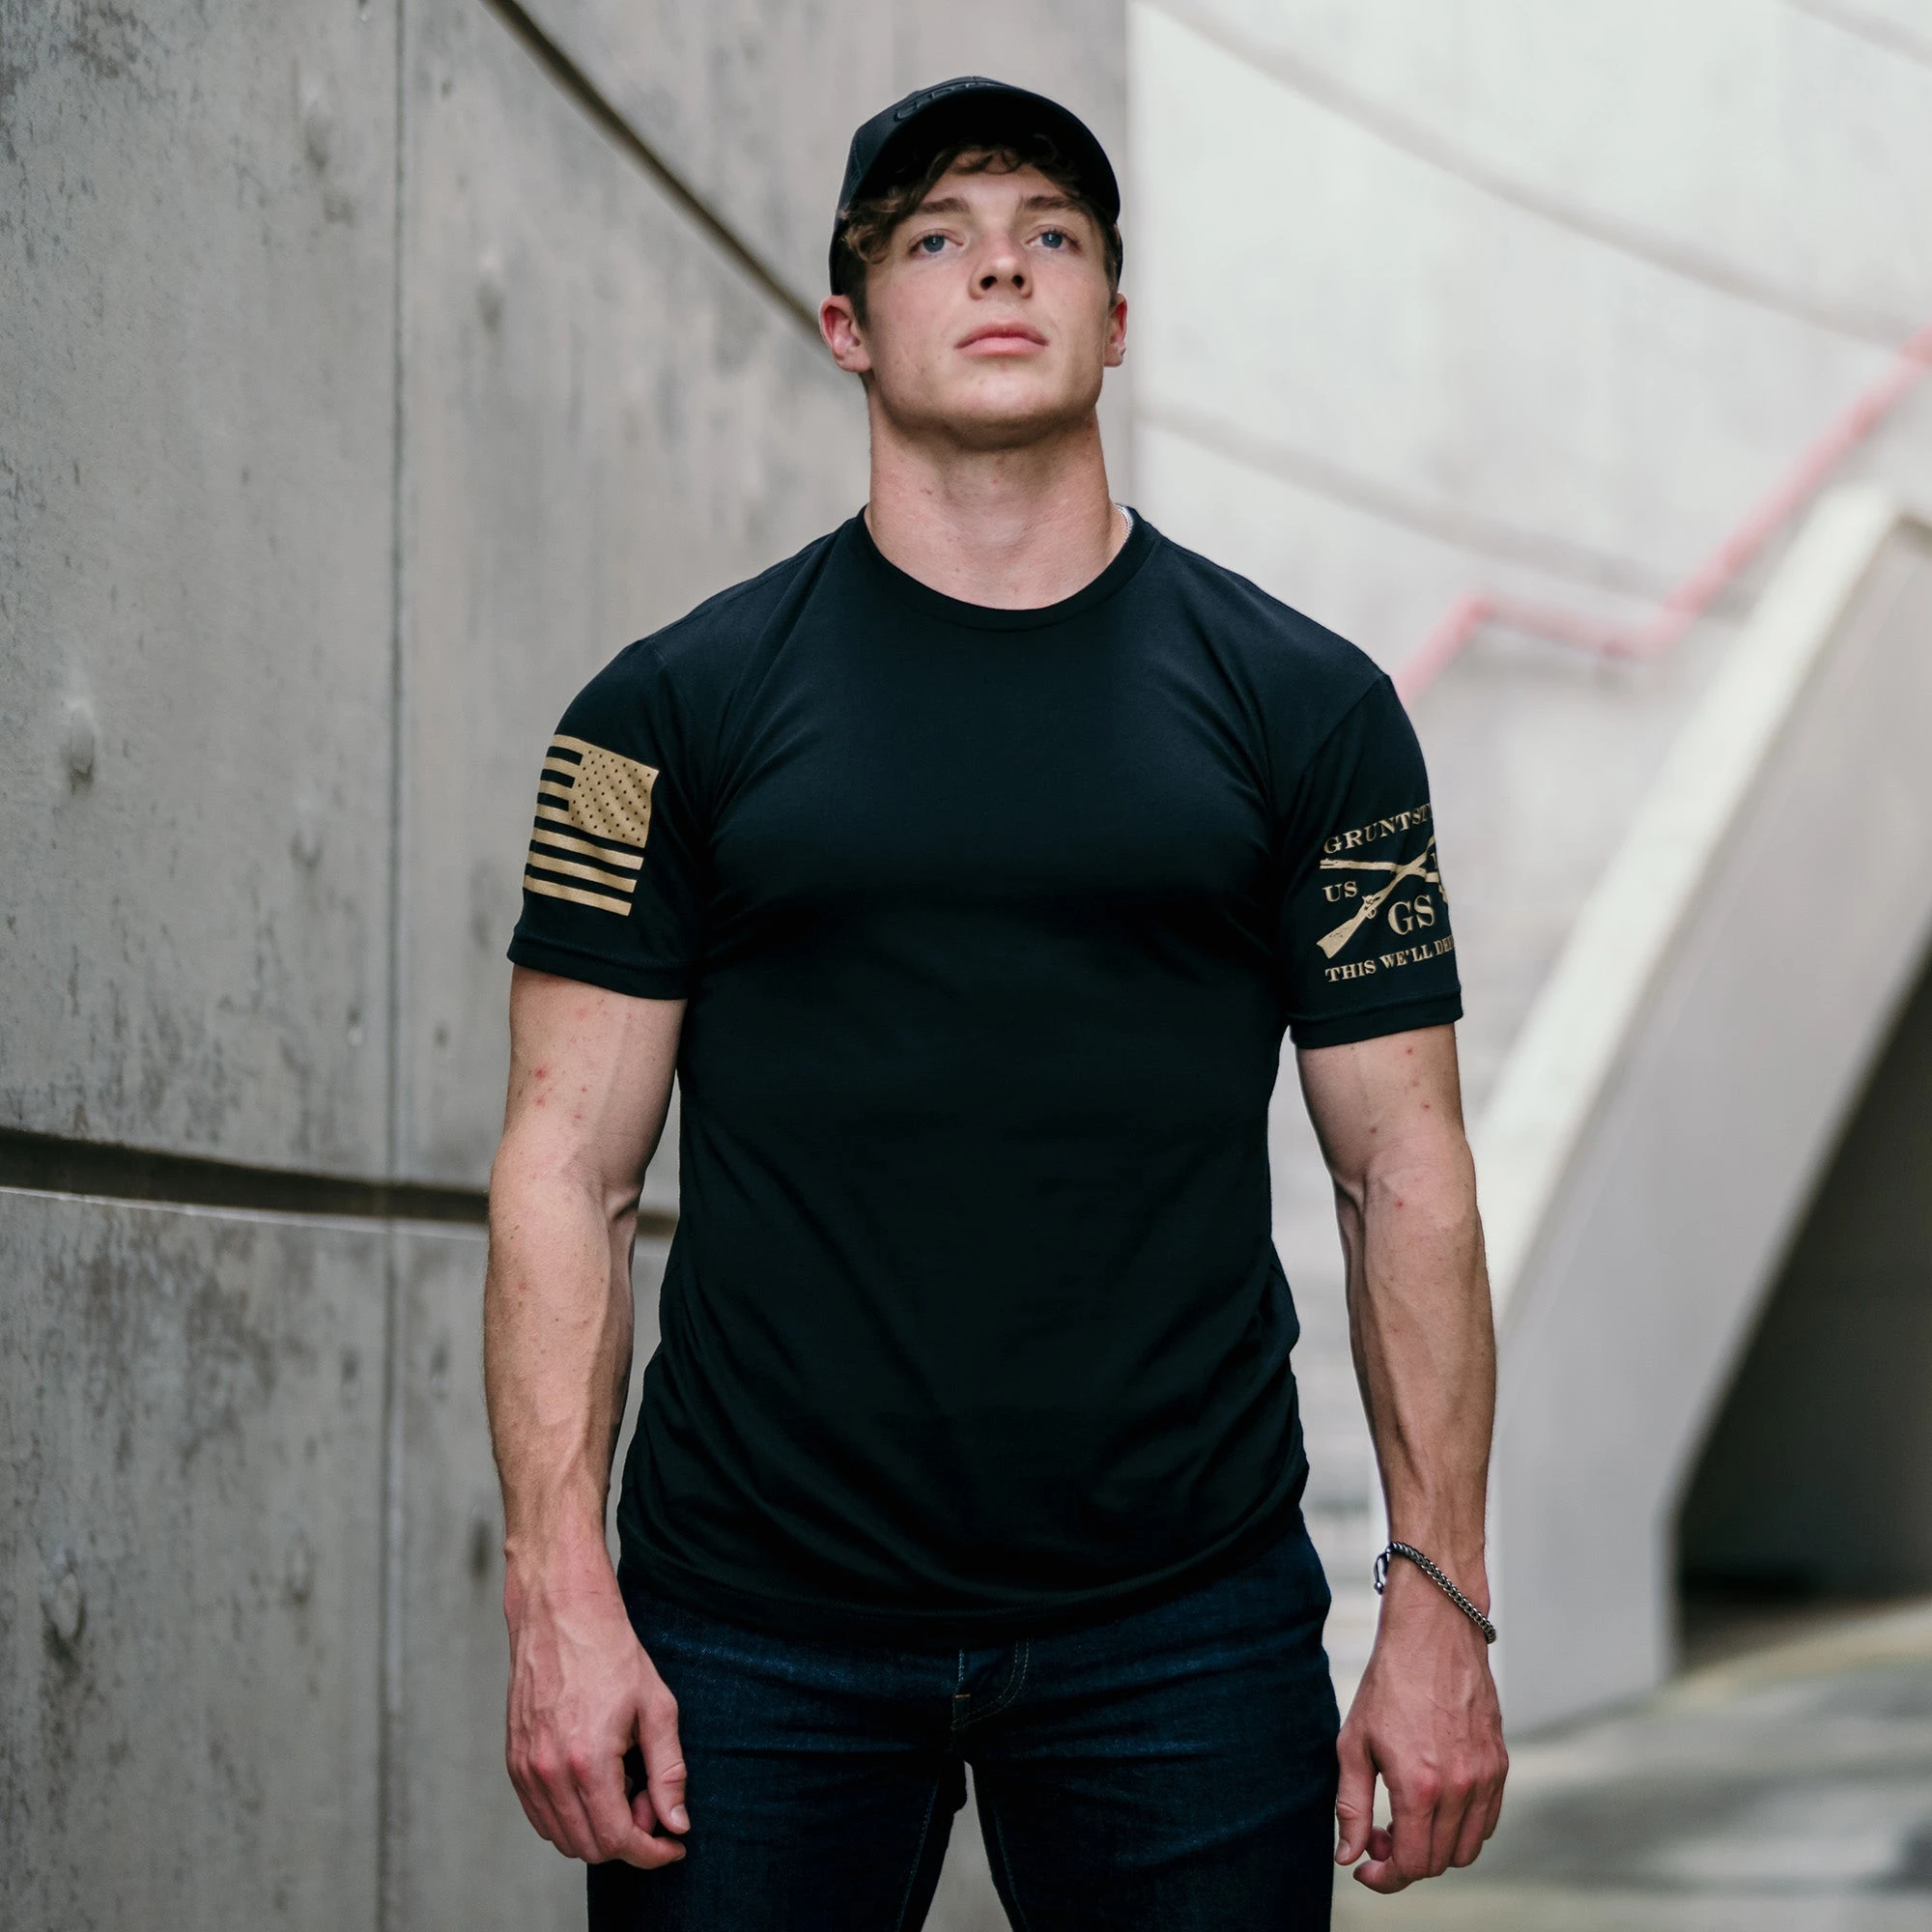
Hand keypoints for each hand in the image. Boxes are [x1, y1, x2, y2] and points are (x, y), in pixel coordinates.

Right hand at [504, 1539, 688, 1868]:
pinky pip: (540, 1815)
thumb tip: (676, 1824)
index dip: (651, 1852)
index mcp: (588, 1761)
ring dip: (597, 1830)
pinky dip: (569, 1816)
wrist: (561, 1614)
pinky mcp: (514, 1761)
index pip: (617, 1840)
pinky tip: (595, 1783)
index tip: (673, 1845)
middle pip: (589, 1848)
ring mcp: (526, 1769)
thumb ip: (669, 1772)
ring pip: (562, 1837)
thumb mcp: (657, 1708)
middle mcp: (550, 1773)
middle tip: (651, 1802)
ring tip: (625, 1786)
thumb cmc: (612, 1653)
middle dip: (628, 1840)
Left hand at [1334, 1564, 1506, 1891]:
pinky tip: (1435, 1802)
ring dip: (1435, 1847)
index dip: (1384, 1876)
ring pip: (1466, 1849)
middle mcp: (1459, 1788)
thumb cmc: (1389, 1683)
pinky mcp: (1500, 1764)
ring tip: (1406, 1817)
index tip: (1366, 1867)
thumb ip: (1352, 1805)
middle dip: (1404, 1861)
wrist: (1433, 1635)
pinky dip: (1462, 1827)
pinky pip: (1487, 1821)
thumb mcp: (1353, 1742)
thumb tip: (1348, 1855)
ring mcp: (1485, 1778)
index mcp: (1419, 1785)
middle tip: (1379, 1833)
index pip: (1410, 1864)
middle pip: (1437, 1862)